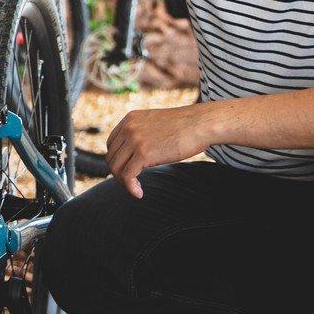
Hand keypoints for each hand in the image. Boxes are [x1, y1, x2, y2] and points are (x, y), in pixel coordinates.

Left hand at [106, 101, 221, 198]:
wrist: (202, 123)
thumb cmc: (185, 127)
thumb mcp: (156, 125)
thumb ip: (142, 135)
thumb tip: (136, 155)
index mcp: (130, 119)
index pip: (111, 144)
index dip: (117, 159)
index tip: (127, 169)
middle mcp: (128, 128)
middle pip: (111, 156)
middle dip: (119, 172)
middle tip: (132, 182)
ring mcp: (134, 140)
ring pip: (116, 167)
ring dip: (123, 182)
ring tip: (136, 188)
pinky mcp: (144, 153)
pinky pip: (127, 176)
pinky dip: (130, 188)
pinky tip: (139, 194)